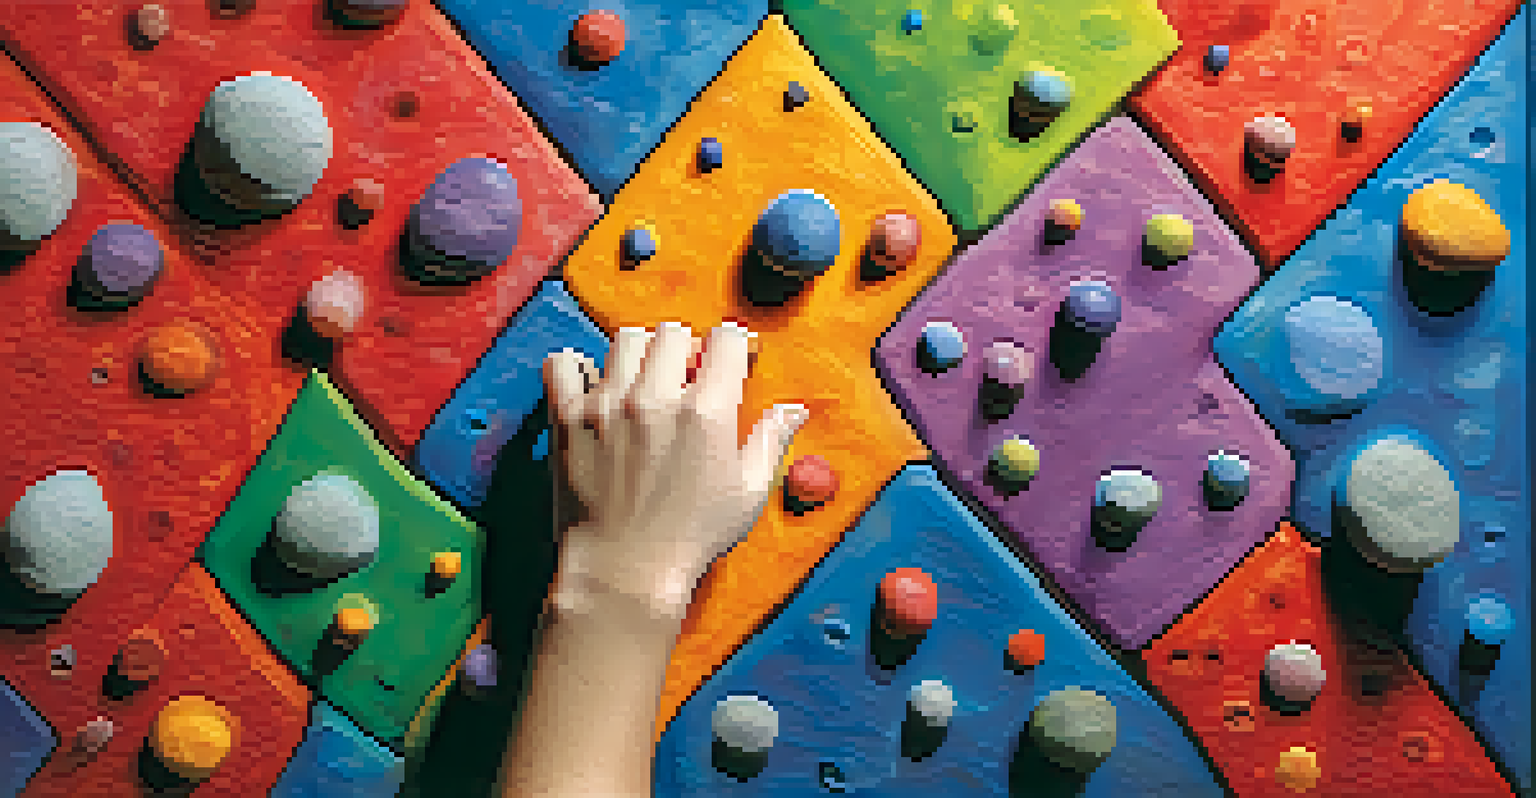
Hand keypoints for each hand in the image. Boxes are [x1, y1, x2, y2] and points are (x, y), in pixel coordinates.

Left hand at [543, 321, 808, 622]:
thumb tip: (794, 410)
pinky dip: (574, 365)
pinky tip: (591, 383)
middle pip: (673, 332)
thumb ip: (771, 440)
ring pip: (625, 338)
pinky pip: (562, 364)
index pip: (726, 338)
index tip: (732, 361)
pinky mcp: (569, 418)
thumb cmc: (690, 538)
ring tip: (644, 379)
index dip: (735, 345)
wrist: (625, 571)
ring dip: (641, 352)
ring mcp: (607, 404)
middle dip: (687, 346)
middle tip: (688, 375)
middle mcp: (655, 397)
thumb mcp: (748, 492)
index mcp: (706, 410)